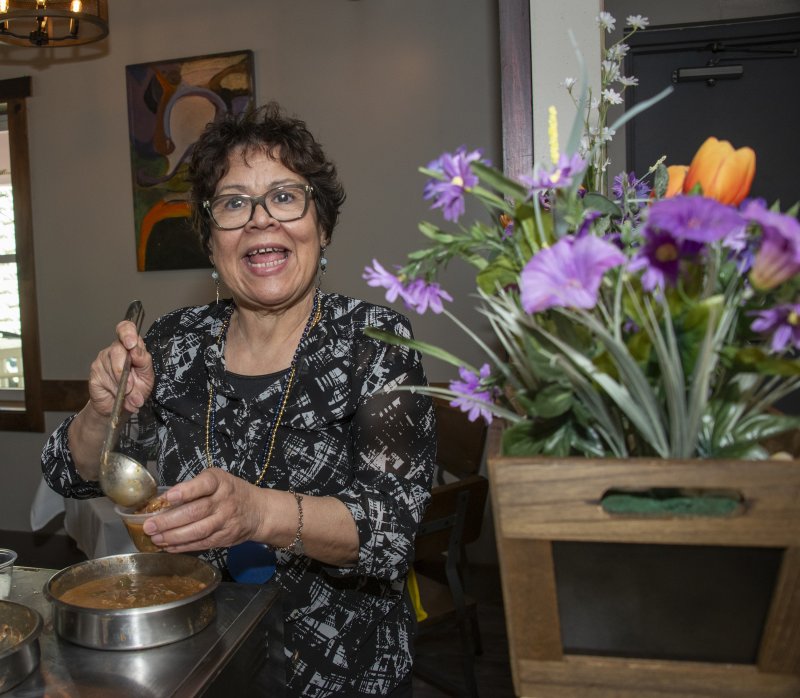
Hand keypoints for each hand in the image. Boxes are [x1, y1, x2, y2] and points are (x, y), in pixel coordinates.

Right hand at [87, 319, 153, 416]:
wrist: (120, 406)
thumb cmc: (136, 388)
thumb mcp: (147, 375)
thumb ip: (144, 362)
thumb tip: (137, 353)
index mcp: (130, 346)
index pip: (125, 328)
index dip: (127, 333)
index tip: (131, 345)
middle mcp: (115, 350)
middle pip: (117, 350)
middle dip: (126, 371)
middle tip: (132, 385)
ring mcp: (103, 360)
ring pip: (112, 368)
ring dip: (123, 385)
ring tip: (130, 395)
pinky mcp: (94, 372)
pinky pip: (105, 379)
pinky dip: (115, 390)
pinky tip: (119, 395)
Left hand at [142, 468, 264, 552]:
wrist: (259, 511)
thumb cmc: (232, 492)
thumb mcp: (218, 479)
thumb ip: (195, 486)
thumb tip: (163, 500)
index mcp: (221, 482)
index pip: (204, 484)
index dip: (187, 491)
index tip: (169, 497)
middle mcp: (224, 501)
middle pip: (196, 511)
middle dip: (169, 520)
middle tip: (149, 525)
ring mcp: (226, 521)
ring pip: (198, 531)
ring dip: (173, 536)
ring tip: (155, 538)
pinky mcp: (225, 537)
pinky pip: (202, 543)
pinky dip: (183, 546)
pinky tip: (168, 546)